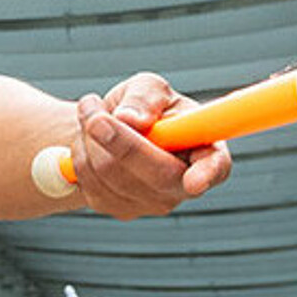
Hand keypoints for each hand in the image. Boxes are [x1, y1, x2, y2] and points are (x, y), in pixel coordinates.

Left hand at [70, 75, 232, 219]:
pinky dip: (80, 154)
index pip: (216, 166)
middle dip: (122, 144)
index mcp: (205, 149)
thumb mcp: (147, 88)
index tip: (194, 181)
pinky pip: (91, 183)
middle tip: (96, 117)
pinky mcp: (120, 209)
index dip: (208, 174)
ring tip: (92, 112)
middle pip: (155, 176)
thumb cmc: (141, 109)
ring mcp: (152, 202)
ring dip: (90, 138)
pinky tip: (89, 140)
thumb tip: (131, 119)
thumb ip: (144, 97)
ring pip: (113, 175)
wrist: (110, 127)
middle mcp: (184, 183)